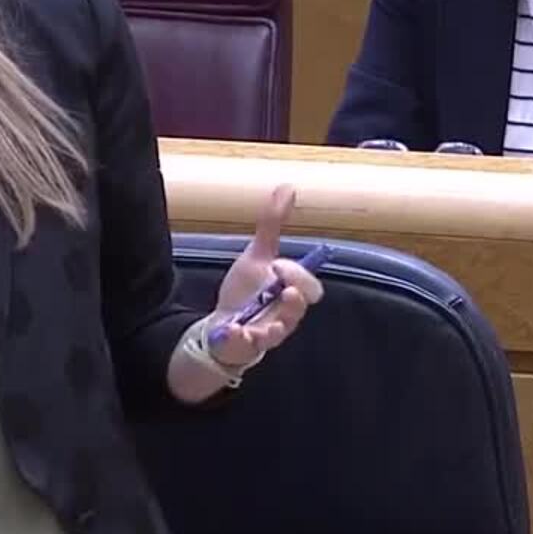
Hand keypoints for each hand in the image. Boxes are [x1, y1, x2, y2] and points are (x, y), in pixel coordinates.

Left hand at [207, 184, 324, 367]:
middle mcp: (285, 314)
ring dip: (276, 320)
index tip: (277, 264)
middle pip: (301, 307)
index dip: (297, 275)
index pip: (309, 286)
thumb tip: (287, 188)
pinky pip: (252, 345)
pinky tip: (235, 329)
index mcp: (290, 292)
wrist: (223, 325)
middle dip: (294, 296)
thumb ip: (272, 224)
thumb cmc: (247, 291)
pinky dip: (244, 337)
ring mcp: (268, 332)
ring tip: (269, 308)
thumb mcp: (256, 255)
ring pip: (281, 330)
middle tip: (279, 283)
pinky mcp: (249, 346)